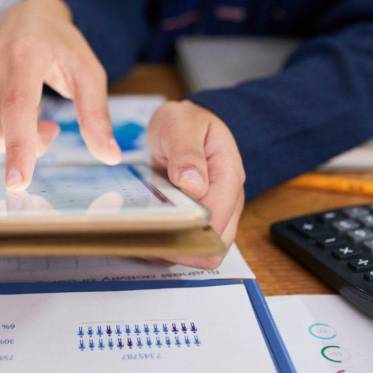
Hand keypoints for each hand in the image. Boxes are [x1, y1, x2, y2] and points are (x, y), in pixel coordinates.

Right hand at [0, 0, 121, 188]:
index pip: (17, 107)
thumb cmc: (61, 47)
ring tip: (31, 116)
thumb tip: (110, 156)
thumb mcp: (89, 74)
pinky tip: (10, 112)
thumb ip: (96, 116)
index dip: (18, 147)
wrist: (28, 16)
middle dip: (26, 146)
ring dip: (10, 141)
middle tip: (49, 128)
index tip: (18, 181)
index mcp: (25, 54)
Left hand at [147, 101, 245, 268]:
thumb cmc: (185, 122)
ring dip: (175, 250)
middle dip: (185, 248)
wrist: (184, 123)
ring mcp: (215, 211)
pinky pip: (188, 243)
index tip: (162, 231)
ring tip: (144, 238)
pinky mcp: (199, 219)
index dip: (193, 232)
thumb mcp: (182, 127)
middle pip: (216, 243)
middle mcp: (228, 199)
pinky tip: (146, 235)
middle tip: (147, 238)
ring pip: (203, 249)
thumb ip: (187, 153)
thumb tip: (194, 186)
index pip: (219, 218)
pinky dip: (168, 244)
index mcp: (228, 175)